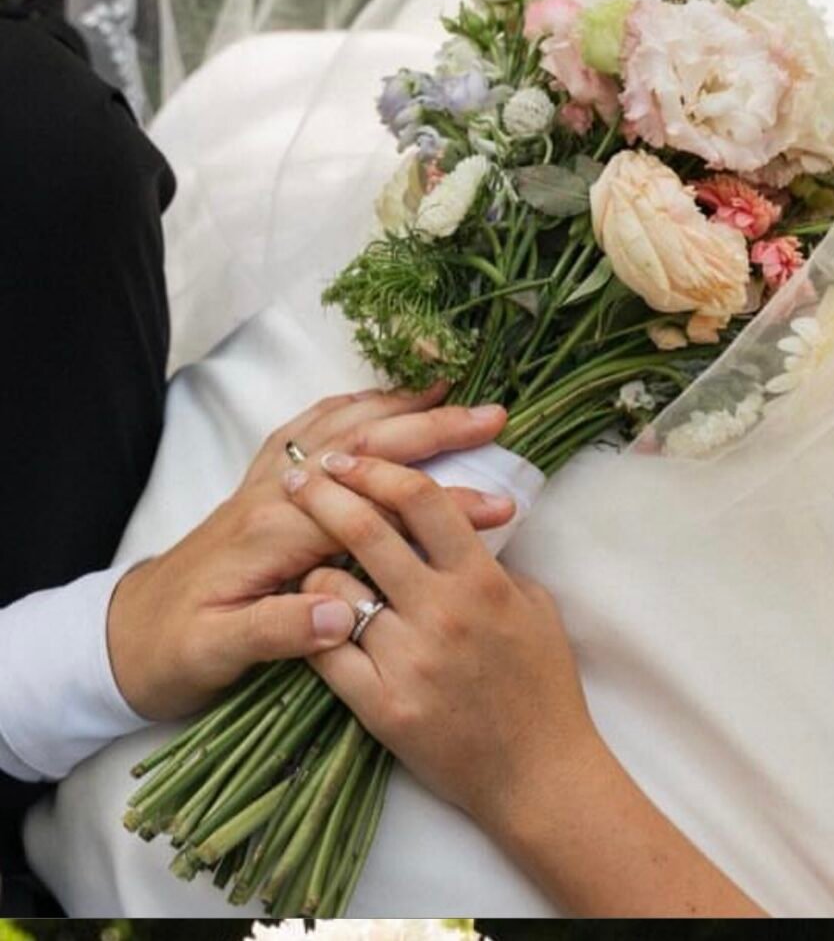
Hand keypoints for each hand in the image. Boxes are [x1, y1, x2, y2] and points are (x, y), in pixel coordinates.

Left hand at [107, 386, 513, 720]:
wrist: (121, 636)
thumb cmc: (171, 651)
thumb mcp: (215, 655)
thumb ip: (275, 632)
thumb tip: (343, 615)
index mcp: (272, 534)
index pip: (373, 505)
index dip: (439, 502)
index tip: (498, 504)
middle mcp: (273, 494)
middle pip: (362, 443)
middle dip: (432, 427)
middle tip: (493, 417)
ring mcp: (266, 482)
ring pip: (339, 423)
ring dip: (398, 405)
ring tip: (450, 392)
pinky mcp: (262, 484)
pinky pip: (312, 427)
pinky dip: (354, 406)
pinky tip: (379, 404)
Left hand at [281, 454, 603, 830]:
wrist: (538, 774)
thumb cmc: (544, 686)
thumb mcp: (536, 608)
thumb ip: (494, 562)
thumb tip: (462, 525)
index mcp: (483, 581)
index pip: (423, 500)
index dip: (382, 468)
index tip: (352, 458)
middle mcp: (442, 612)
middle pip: (367, 529)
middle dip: (325, 490)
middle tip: (302, 476)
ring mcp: (407, 660)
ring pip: (333, 588)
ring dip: (313, 564)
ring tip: (302, 556)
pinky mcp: (381, 706)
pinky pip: (324, 651)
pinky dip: (309, 624)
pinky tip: (303, 611)